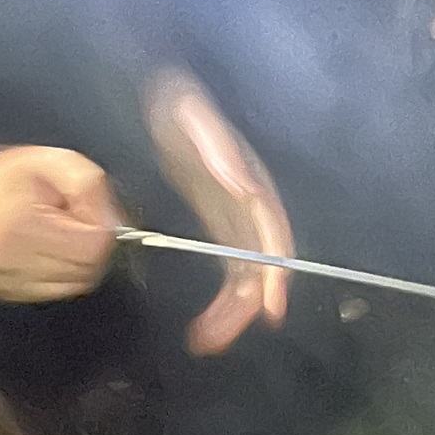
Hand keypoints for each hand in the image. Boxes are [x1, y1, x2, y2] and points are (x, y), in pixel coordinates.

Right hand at [0, 144, 124, 302]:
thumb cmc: (11, 174)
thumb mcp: (55, 161)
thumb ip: (89, 186)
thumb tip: (113, 223)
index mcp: (17, 226)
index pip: (91, 248)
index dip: (100, 226)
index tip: (89, 210)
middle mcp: (7, 260)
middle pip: (87, 268)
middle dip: (90, 242)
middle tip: (72, 218)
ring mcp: (5, 280)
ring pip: (76, 284)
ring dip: (77, 258)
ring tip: (57, 231)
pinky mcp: (7, 291)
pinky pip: (60, 291)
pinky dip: (64, 271)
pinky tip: (48, 248)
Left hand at [142, 69, 292, 355]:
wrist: (160, 92)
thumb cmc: (177, 100)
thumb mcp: (191, 115)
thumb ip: (217, 147)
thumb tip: (243, 187)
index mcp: (251, 185)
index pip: (271, 236)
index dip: (274, 273)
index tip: (270, 309)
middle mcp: (250, 209)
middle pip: (257, 267)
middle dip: (242, 307)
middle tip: (214, 341)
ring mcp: (235, 220)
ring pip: (243, 278)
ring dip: (228, 313)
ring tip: (202, 342)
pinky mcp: (218, 226)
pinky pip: (225, 273)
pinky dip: (217, 302)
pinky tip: (201, 326)